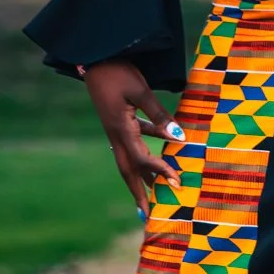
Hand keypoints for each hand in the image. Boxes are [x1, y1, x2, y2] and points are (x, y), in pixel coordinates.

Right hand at [83, 58, 184, 215]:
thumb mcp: (140, 90)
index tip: (178, 183)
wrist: (93, 57)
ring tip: (152, 192)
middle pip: (128, 171)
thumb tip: (180, 136)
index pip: (143, 159)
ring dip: (140, 177)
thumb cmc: (117, 70)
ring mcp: (114, 129)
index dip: (161, 171)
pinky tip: (158, 146)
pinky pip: (131, 142)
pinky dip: (143, 150)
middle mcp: (115, 134)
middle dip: (139, 194)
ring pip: (128, 159)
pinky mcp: (116, 121)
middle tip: (149, 216)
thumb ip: (159, 114)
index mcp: (120, 129)